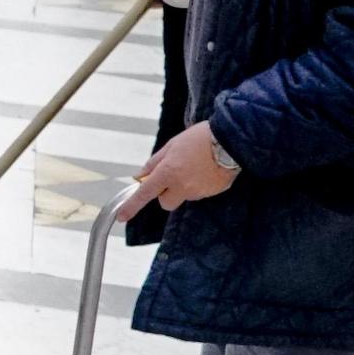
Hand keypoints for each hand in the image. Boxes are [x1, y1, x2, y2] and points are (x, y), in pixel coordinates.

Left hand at [117, 122, 238, 221]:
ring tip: (195, 166)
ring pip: (184, 197)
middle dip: (165, 194)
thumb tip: (141, 176)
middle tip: (172, 176)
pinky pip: (200, 193)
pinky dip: (199, 185)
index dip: (131, 206)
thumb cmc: (200, 138)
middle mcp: (182, 186)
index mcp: (168, 173)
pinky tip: (206, 169)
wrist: (231, 139)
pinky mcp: (212, 193)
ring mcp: (198, 192)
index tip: (122, 216)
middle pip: (165, 203)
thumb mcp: (172, 145)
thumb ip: (154, 162)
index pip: (145, 194)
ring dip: (184, 187)